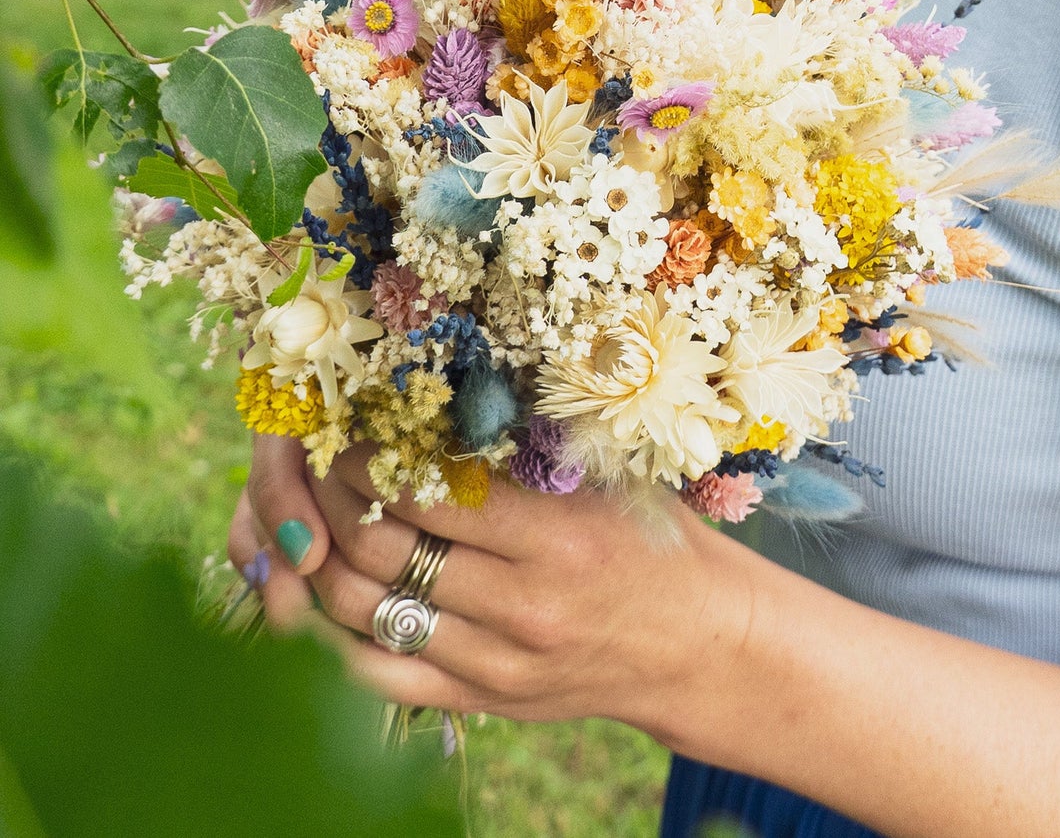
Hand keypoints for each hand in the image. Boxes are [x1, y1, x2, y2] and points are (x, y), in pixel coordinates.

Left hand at [228, 435, 759, 736]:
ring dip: (328, 564)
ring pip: (371, 614)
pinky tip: (340, 591)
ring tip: (322, 523)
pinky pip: (386, 673)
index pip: (429, 496)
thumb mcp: (608, 481)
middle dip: (335, 504)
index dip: (371, 461)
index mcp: (558, 537)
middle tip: (320, 470)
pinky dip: (346, 634)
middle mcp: (523, 606)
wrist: (698, 643)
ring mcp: (498, 663)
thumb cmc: (654, 540)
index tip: (349, 433)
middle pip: (385, 553)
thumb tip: (438, 399)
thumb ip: (532, 452)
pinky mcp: (486, 701)